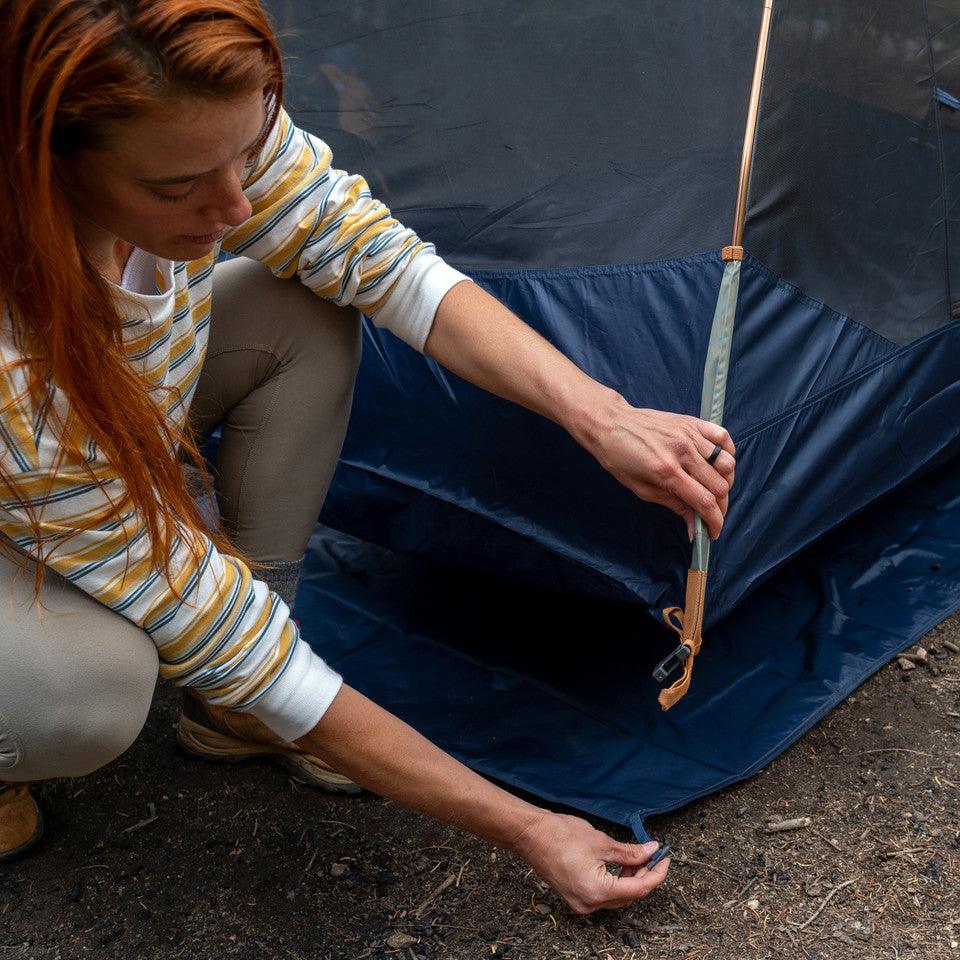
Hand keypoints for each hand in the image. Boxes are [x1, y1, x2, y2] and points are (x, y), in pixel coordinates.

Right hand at [511, 811, 669, 913]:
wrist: (530, 835)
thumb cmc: (560, 834)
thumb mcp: (601, 841)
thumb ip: (629, 851)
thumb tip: (651, 851)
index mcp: (597, 891)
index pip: (637, 889)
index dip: (656, 874)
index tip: (665, 859)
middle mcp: (590, 903)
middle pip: (628, 896)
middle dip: (645, 877)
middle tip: (654, 856)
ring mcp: (581, 903)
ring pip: (616, 897)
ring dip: (630, 880)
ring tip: (638, 858)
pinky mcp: (575, 897)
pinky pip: (603, 894)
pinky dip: (615, 882)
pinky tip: (621, 866)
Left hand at [583, 396, 735, 540]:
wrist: (610, 425)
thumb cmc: (619, 458)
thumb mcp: (641, 489)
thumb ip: (672, 505)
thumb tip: (693, 524)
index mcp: (667, 471)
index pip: (705, 501)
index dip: (714, 522)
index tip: (713, 532)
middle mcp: (683, 452)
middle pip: (720, 486)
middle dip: (720, 507)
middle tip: (711, 513)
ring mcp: (690, 435)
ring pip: (727, 464)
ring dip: (725, 482)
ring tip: (713, 489)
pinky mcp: (692, 422)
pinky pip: (723, 438)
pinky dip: (727, 453)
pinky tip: (717, 464)